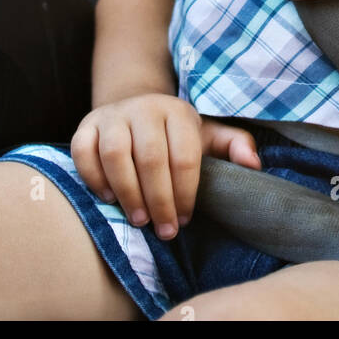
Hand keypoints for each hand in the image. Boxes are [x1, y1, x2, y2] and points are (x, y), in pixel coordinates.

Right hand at [70, 94, 260, 239]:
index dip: (185, 193)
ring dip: (128, 193)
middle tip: (164, 231)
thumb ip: (234, 145)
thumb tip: (254, 164)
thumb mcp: (207, 135)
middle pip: (151, 159)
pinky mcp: (86, 125)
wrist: (135, 109)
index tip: (185, 219)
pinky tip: (109, 199)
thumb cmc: (175, 134)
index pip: (184, 156)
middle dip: (159, 201)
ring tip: (140, 220)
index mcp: (178, 112)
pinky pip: (84, 152)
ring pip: (116, 155)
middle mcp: (145, 107)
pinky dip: (94, 178)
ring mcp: (113, 115)